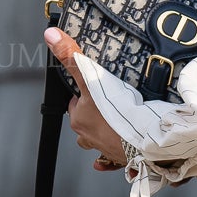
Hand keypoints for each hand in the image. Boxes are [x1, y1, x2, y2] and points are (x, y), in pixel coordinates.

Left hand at [43, 25, 133, 173]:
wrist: (144, 139)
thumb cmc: (119, 113)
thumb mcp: (93, 78)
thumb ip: (73, 58)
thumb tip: (51, 36)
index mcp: (80, 119)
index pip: (75, 105)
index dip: (84, 96)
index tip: (95, 89)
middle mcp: (89, 137)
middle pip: (85, 124)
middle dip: (94, 115)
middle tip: (109, 103)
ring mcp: (105, 149)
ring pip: (96, 141)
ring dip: (103, 133)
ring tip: (116, 123)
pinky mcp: (121, 159)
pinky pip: (111, 160)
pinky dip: (110, 158)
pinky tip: (114, 153)